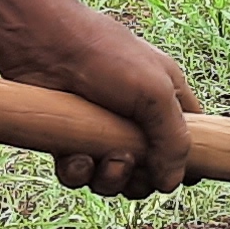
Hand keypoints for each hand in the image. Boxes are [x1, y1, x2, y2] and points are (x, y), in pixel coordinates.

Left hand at [0, 0, 200, 195]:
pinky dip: (78, 172)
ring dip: (110, 179)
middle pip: (149, 171)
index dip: (186, 163)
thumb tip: (172, 185)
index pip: (187, 139)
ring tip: (104, 160)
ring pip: (113, 178)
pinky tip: (74, 157)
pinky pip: (78, 174)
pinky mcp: (68, 139)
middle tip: (128, 162)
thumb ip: (175, 140)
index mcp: (165, 99)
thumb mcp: (155, 93)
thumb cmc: (106, 56)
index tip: (181, 177)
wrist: (42, 44)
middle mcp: (134, 118)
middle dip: (140, 179)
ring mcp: (99, 130)